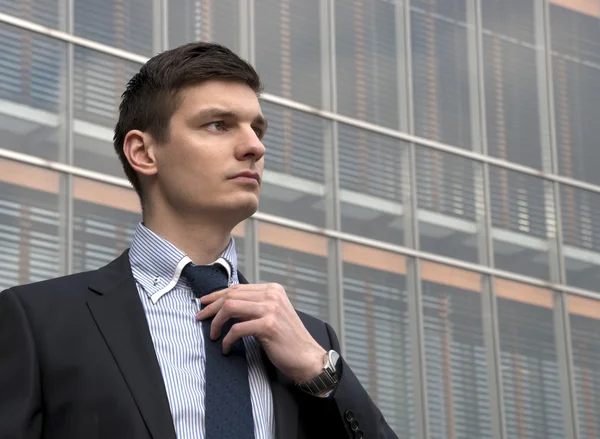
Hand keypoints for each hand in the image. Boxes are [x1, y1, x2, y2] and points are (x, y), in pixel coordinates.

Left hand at [196, 283, 326, 382]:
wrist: (307, 358)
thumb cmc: (287, 340)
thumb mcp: (271, 315)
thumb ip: (254, 306)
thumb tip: (226, 304)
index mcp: (273, 289)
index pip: (237, 288)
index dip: (217, 295)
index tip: (204, 303)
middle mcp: (272, 295)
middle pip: (231, 295)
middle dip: (211, 307)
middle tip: (200, 318)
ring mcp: (271, 309)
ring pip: (230, 307)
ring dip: (216, 322)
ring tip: (213, 335)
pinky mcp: (268, 325)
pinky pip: (237, 329)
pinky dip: (227, 339)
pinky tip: (226, 348)